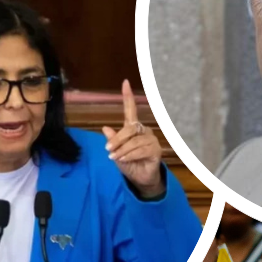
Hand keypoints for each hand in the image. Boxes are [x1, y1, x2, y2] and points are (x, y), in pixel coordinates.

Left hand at [103, 80, 162, 196]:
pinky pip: (141, 150)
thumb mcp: (116, 152)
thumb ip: (113, 141)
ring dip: (122, 150)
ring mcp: (151, 140)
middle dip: (117, 139)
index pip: (131, 110)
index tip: (125, 82)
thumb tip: (105, 128)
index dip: (128, 96)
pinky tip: (124, 160)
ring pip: (134, 141)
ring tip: (115, 158)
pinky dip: (130, 155)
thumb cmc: (129, 164)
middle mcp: (144, 131)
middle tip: (108, 150)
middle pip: (130, 128)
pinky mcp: (156, 150)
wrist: (139, 179)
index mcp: (133, 128)